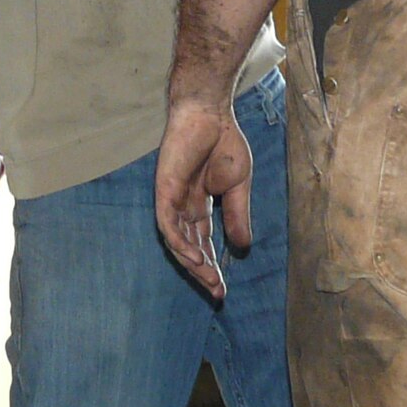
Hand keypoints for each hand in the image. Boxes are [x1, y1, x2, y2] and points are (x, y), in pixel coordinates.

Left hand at [155, 100, 254, 300]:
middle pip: (189, 246)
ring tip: (208, 279)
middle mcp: (183, 205)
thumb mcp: (237, 187)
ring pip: (176, 239)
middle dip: (202, 271)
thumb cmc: (224, 142)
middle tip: (217, 293)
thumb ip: (237, 216)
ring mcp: (172, 197)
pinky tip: (195, 257)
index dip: (212, 266)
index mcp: (200, 204)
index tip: (222, 291)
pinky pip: (167, 222)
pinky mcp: (164, 187)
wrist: (211, 112)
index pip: (204, 242)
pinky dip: (179, 242)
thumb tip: (242, 249)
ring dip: (191, 262)